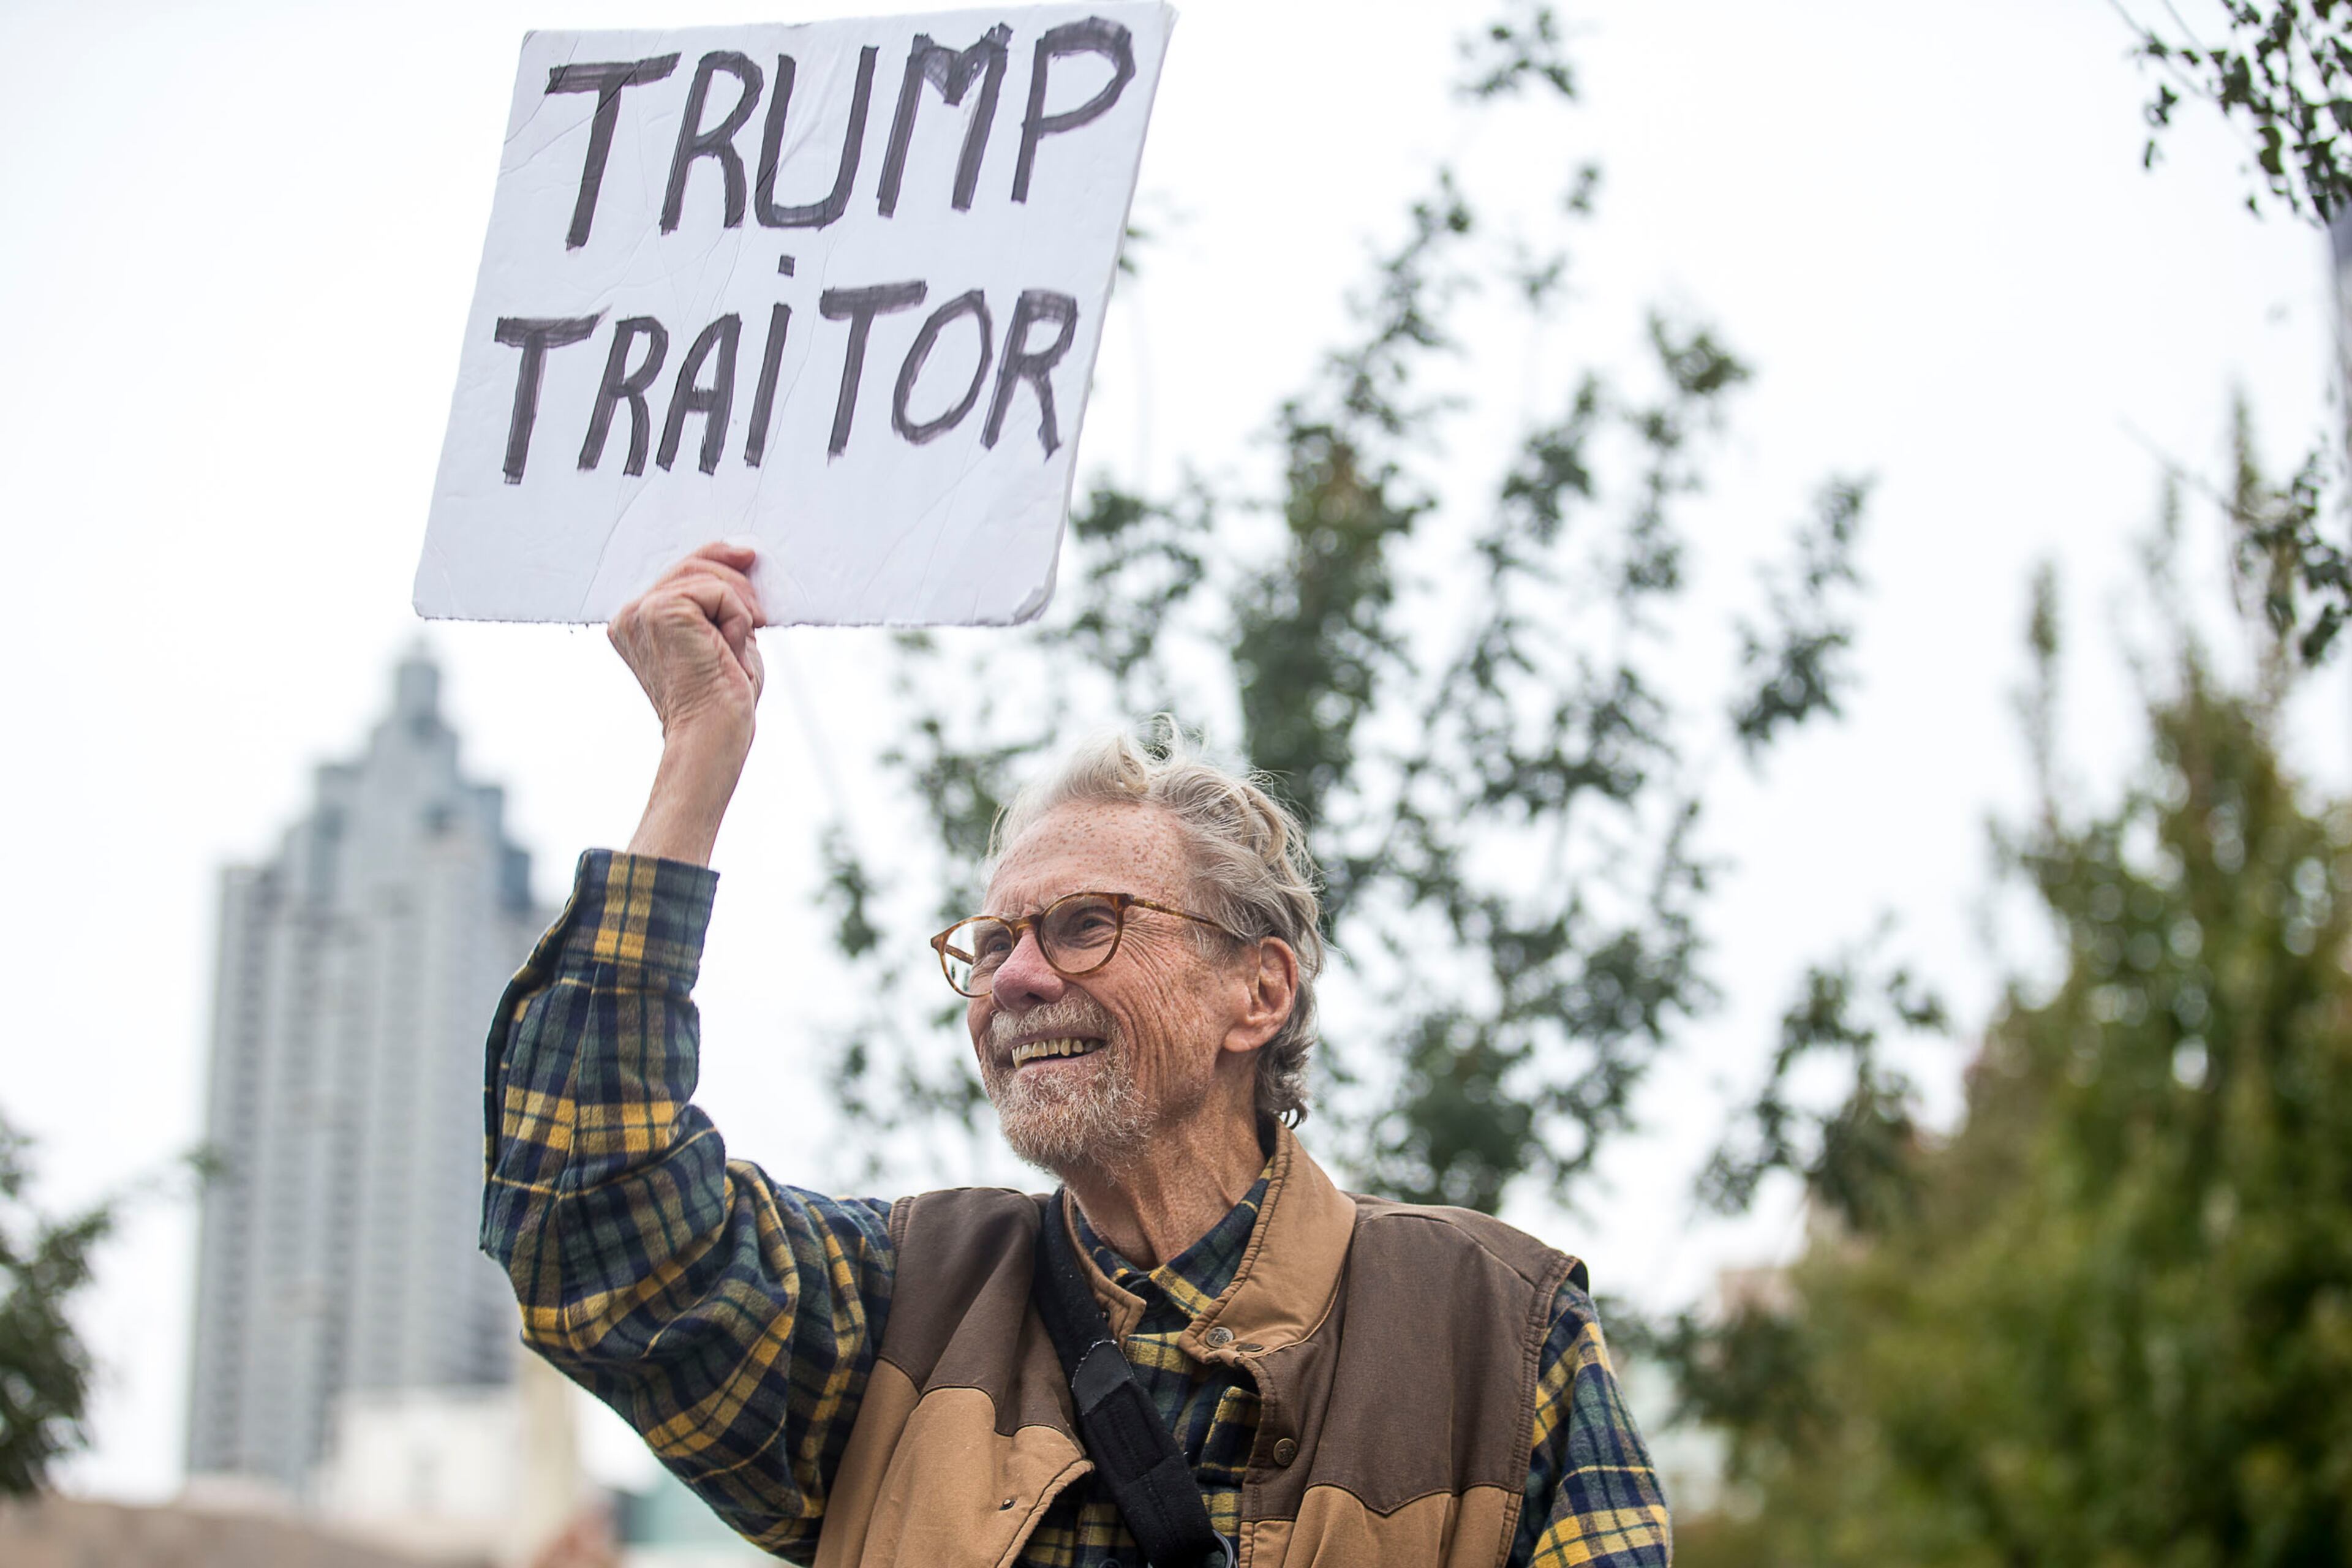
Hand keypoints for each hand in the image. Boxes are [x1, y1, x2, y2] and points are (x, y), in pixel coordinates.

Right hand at [610, 541, 767, 863]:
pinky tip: (730, 647)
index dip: (715, 560)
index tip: (746, 557)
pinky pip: (716, 591)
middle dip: (734, 577)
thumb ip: (719, 605)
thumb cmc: (722, 700)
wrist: (712, 734)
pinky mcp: (659, 612)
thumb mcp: (721, 640)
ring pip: (704, 574)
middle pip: (689, 565)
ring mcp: (640, 612)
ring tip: (746, 638)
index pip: (677, 574)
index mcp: (636, 623)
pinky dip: (736, 617)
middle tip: (761, 609)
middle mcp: (629, 615)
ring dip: (739, 603)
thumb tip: (742, 561)